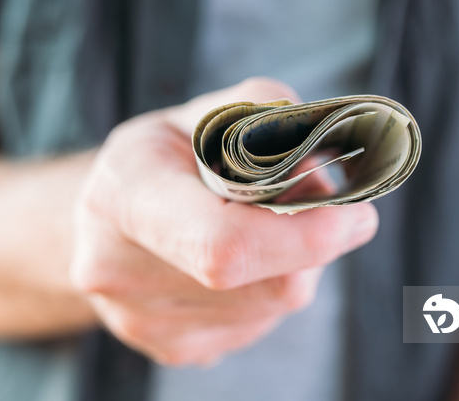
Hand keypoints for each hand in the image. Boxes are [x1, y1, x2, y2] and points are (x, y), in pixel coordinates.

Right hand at [71, 78, 378, 365]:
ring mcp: (141, 321)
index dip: (305, 236)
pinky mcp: (168, 347)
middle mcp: (119, 269)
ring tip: (257, 224)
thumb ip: (273, 122)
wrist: (101, 216)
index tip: (357, 213)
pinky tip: (240, 260)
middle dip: (311, 244)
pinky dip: (267, 289)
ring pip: (271, 307)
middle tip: (313, 203)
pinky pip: (255, 324)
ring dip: (292, 265)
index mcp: (125, 195)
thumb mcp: (208, 112)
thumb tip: (330, 176)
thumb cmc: (164, 157)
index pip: (225, 244)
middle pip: (267, 283)